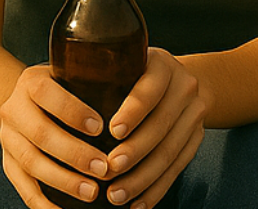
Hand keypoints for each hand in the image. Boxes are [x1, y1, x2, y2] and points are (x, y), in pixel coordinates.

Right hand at [0, 65, 115, 207]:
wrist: (23, 104)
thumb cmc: (62, 91)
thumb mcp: (70, 79)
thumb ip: (92, 87)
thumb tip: (133, 110)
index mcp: (31, 83)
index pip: (46, 93)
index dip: (73, 111)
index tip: (101, 128)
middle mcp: (13, 110)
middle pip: (40, 134)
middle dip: (74, 154)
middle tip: (104, 168)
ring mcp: (8, 139)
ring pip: (31, 163)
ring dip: (64, 181)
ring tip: (92, 192)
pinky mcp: (8, 165)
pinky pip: (23, 188)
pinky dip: (44, 204)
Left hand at [97, 49, 207, 207]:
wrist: (186, 81)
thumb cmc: (140, 74)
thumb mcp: (128, 63)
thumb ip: (105, 77)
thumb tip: (61, 108)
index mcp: (162, 66)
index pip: (150, 90)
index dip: (133, 112)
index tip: (112, 132)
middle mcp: (184, 88)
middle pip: (161, 126)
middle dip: (133, 153)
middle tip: (107, 170)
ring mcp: (195, 115)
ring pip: (170, 152)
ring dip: (142, 179)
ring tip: (116, 195)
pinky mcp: (197, 139)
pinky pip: (178, 168)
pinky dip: (156, 190)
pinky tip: (138, 205)